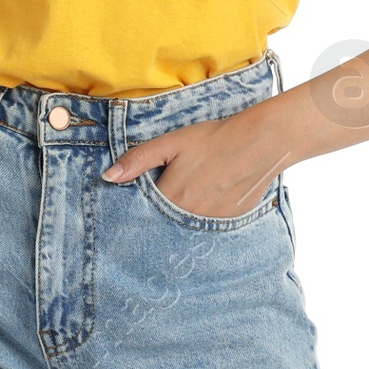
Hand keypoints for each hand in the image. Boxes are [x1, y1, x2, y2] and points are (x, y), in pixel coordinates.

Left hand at [101, 98, 289, 218]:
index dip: (139, 207)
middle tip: (172, 194)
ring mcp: (210, 224)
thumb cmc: (213, 139)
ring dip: (181, 219)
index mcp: (171, 197)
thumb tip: (108, 177)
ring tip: (190, 196)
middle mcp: (189, 217)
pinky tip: (208, 200)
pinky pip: (207, 229)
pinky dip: (202, 219)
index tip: (138, 203)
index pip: (143, 213)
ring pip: (185, 228)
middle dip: (159, 216)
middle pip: (164, 223)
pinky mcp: (229, 224)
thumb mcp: (171, 143)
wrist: (260, 142)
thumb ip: (138, 160)